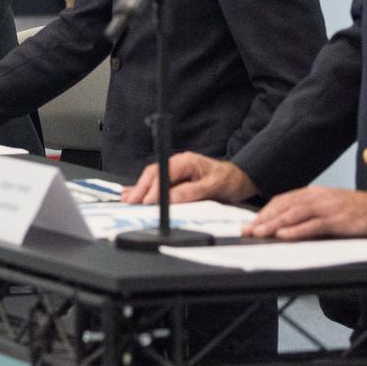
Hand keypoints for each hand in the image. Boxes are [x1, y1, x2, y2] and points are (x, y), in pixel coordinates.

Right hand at [122, 152, 256, 204]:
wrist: (240, 179)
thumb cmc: (229, 180)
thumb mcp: (213, 186)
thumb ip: (191, 192)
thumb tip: (171, 198)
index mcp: (185, 162)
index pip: (163, 173)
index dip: (153, 188)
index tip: (146, 202)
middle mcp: (177, 164)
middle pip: (153, 175)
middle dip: (140, 189)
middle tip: (130, 203)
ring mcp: (175, 172)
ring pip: (152, 179)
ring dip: (139, 190)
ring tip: (126, 200)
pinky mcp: (175, 180)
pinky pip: (157, 184)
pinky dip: (144, 190)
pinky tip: (131, 193)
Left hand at [243, 187, 366, 240]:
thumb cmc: (354, 212)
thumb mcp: (328, 207)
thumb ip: (308, 213)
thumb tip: (285, 226)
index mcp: (313, 193)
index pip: (283, 200)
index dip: (265, 211)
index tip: (251, 222)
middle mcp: (317, 197)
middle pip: (284, 207)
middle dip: (263, 219)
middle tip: (247, 230)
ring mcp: (327, 207)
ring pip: (294, 214)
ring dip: (274, 225)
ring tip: (259, 233)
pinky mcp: (337, 220)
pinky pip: (313, 225)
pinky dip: (296, 230)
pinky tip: (284, 236)